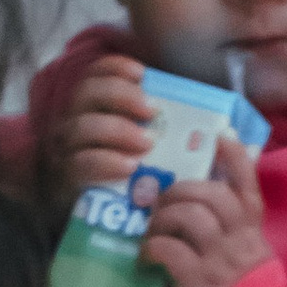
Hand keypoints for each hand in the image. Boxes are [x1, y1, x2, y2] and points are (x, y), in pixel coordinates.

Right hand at [45, 51, 150, 226]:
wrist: (93, 219)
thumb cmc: (127, 177)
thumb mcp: (142, 147)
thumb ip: (166, 133)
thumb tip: (221, 130)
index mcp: (90, 107)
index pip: (94, 74)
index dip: (115, 68)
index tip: (142, 74)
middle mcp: (72, 121)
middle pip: (86, 93)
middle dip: (120, 95)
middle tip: (151, 111)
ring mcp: (65, 149)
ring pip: (81, 127)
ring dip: (117, 130)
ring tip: (146, 144)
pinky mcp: (66, 178)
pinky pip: (81, 164)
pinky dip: (106, 162)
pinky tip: (129, 168)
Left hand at [146, 133, 270, 286]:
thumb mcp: (242, 257)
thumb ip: (227, 231)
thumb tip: (190, 200)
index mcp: (251, 231)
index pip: (247, 184)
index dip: (233, 157)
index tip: (218, 137)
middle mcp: (239, 241)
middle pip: (211, 194)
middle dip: (178, 191)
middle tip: (160, 204)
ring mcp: (219, 262)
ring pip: (189, 216)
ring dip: (162, 219)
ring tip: (152, 233)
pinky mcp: (198, 283)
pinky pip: (170, 251)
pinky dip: (151, 249)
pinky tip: (145, 259)